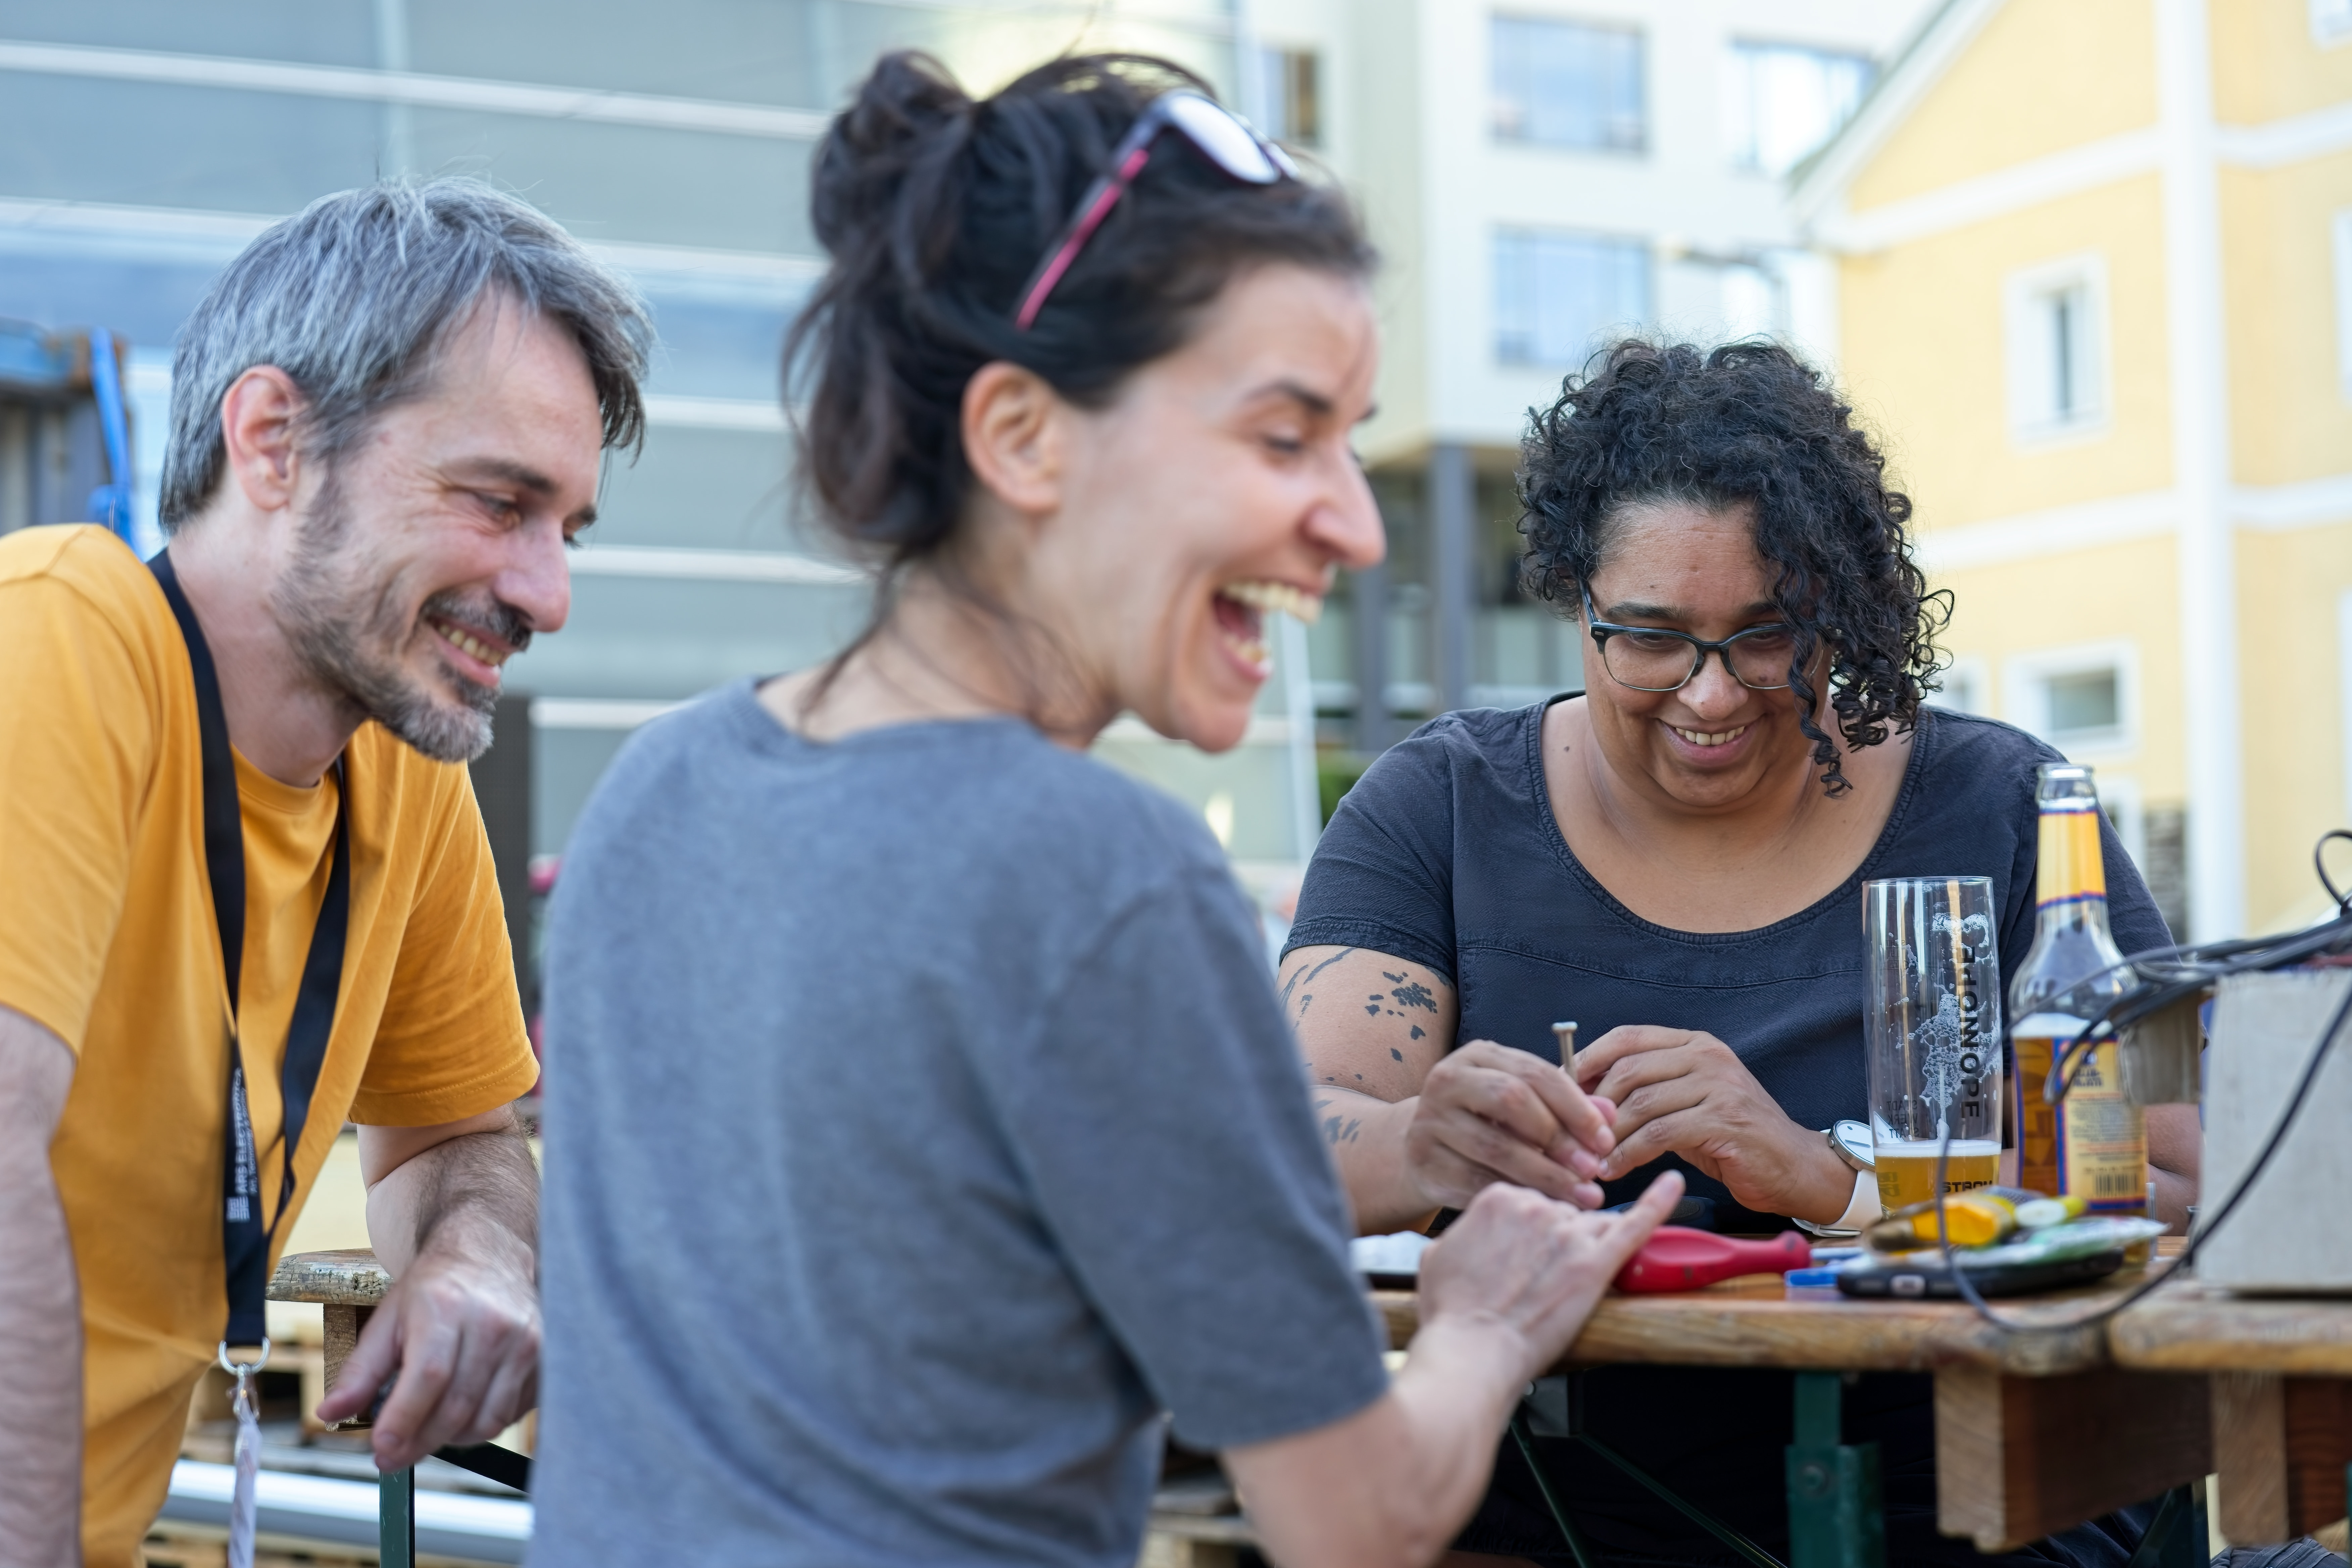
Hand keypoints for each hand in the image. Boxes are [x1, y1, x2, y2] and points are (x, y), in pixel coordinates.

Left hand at [315, 1230, 539, 1470]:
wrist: (491, 1255)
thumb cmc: (436, 1289)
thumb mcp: (388, 1319)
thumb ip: (360, 1370)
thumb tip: (330, 1414)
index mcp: (446, 1307)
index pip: (428, 1376)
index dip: (404, 1421)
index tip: (381, 1450)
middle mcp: (493, 1324)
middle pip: (457, 1406)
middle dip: (419, 1442)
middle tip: (392, 1457)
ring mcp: (525, 1342)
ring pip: (487, 1420)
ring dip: (451, 1439)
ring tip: (428, 1429)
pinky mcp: (543, 1359)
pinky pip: (511, 1415)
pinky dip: (481, 1425)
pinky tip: (462, 1411)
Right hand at [1401, 1040, 1616, 1213]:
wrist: (1425, 1149)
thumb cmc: (1487, 1123)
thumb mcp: (1525, 1105)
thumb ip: (1567, 1107)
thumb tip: (1610, 1115)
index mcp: (1479, 1056)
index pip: (1535, 1073)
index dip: (1575, 1107)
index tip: (1605, 1140)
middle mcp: (1448, 1079)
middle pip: (1512, 1101)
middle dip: (1560, 1138)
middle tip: (1592, 1168)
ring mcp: (1431, 1119)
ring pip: (1496, 1147)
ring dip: (1546, 1175)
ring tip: (1582, 1194)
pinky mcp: (1423, 1159)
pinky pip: (1477, 1180)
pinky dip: (1517, 1193)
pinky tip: (1546, 1205)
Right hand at [1418, 1170, 1684, 1380]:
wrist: (1474, 1350)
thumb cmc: (1453, 1314)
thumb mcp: (1438, 1256)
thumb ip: (1462, 1234)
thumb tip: (1468, 1237)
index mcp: (1497, 1198)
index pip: (1528, 1199)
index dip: (1526, 1231)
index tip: (1519, 1255)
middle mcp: (1536, 1206)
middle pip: (1561, 1210)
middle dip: (1555, 1240)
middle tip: (1538, 1278)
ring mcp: (1568, 1233)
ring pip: (1591, 1222)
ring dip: (1587, 1242)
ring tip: (1571, 1273)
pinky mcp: (1596, 1263)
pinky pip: (1635, 1225)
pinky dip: (1659, 1203)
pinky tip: (1674, 1185)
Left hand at [1573, 1026, 1853, 1223]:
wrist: (1793, 1166)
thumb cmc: (1730, 1137)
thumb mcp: (1684, 1104)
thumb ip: (1644, 1093)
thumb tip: (1583, 1096)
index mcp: (1694, 1044)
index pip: (1628, 1037)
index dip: (1588, 1059)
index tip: (1561, 1088)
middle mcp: (1707, 1056)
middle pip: (1628, 1069)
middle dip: (1592, 1104)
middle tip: (1571, 1133)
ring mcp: (1718, 1085)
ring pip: (1640, 1102)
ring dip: (1607, 1134)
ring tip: (1588, 1158)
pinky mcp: (1723, 1120)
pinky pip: (1659, 1134)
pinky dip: (1630, 1153)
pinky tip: (1615, 1169)